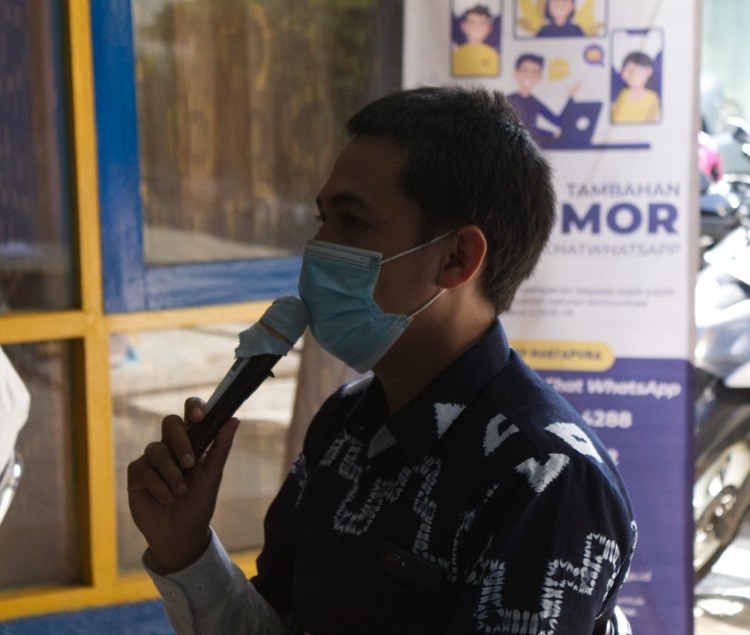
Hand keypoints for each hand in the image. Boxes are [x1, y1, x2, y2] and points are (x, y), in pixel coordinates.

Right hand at [127, 397, 239, 573]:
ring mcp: (152, 459)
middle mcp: (170, 445)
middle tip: (190, 463)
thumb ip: (221, 446)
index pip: (190, 413)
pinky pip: (143, 469)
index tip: (199, 416)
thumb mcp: (213, 474)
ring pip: (157, 450)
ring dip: (172, 474)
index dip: (193, 407)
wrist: (181, 533)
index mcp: (192, 440)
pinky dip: (158, 486)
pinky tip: (167, 498)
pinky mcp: (136, 474)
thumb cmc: (199, 501)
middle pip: (169, 422)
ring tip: (180, 492)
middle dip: (180, 441)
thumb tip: (234, 419)